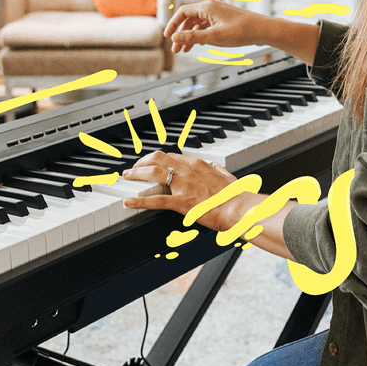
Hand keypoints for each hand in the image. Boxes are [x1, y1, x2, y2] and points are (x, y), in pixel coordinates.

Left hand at [122, 149, 236, 229]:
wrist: (240, 208)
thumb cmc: (236, 196)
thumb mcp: (228, 177)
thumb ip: (218, 170)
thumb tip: (215, 166)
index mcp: (198, 164)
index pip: (171, 156)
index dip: (157, 159)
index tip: (150, 163)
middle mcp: (188, 171)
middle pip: (157, 158)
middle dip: (141, 162)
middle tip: (133, 168)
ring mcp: (183, 186)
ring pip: (152, 173)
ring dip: (136, 173)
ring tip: (126, 177)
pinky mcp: (181, 203)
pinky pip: (156, 200)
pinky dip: (139, 201)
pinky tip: (128, 202)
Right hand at [164, 0, 267, 53]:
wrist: (263, 30)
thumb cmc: (241, 32)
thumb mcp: (213, 37)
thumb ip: (192, 37)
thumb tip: (174, 37)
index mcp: (207, 7)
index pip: (182, 12)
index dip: (172, 24)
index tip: (167, 37)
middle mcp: (211, 7)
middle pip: (189, 19)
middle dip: (181, 34)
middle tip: (176, 49)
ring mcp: (218, 13)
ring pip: (198, 24)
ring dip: (190, 36)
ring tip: (185, 50)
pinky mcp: (224, 19)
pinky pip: (207, 26)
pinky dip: (200, 35)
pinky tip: (199, 45)